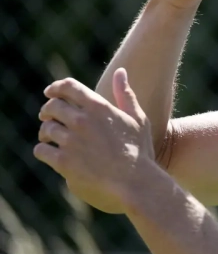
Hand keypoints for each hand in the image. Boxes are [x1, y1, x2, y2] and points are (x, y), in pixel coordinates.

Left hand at [36, 68, 157, 212]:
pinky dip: (43, 150)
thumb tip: (121, 71)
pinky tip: (50, 153)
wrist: (135, 182)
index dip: (56, 87)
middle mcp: (82, 121)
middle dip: (48, 110)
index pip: (67, 87)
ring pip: (46, 129)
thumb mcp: (137, 119)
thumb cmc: (139, 150)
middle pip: (52, 106)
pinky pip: (41, 150)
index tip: (50, 92)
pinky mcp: (63, 161)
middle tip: (48, 117)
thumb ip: (125, 94)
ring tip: (50, 137)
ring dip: (46, 132)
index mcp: (99, 107)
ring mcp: (71, 141)